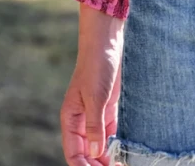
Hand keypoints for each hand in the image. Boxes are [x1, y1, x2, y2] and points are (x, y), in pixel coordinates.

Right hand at [60, 32, 122, 164]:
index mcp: (71, 119)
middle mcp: (81, 120)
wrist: (108, 42)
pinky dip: (115, 143)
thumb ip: (94, 126)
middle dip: (96, 165)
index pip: (73, 153)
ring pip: (98, 144)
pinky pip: (110, 132)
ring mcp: (95, 114)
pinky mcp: (109, 108)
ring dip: (107, 157)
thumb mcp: (95, 97)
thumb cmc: (97, 65)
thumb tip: (93, 154)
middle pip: (86, 152)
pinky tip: (123, 151)